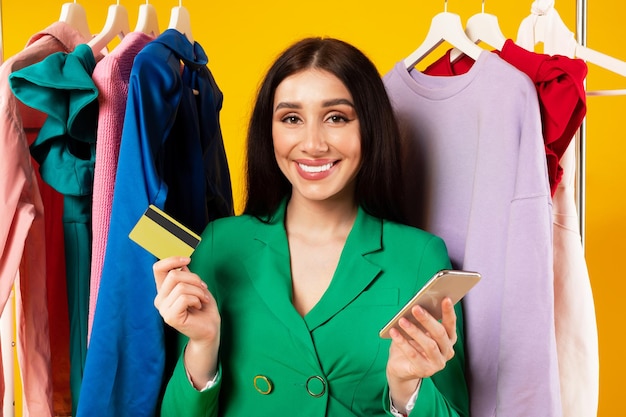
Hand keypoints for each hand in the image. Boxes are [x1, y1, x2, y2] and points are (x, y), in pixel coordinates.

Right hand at [153, 256, 219, 386]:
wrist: (210, 328)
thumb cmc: (204, 307)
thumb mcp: (196, 286)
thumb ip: (186, 275)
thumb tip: (181, 264)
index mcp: (164, 290)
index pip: (158, 268)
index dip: (172, 260)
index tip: (188, 260)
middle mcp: (160, 299)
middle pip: (173, 275)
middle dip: (194, 278)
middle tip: (203, 287)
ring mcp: (164, 309)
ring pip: (181, 287)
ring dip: (198, 291)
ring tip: (203, 299)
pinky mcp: (170, 317)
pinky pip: (184, 298)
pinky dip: (197, 299)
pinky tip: (199, 306)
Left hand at [386, 297, 457, 411]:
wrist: (401, 367)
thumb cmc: (411, 344)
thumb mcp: (416, 330)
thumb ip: (420, 321)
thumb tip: (417, 306)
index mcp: (448, 339)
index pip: (450, 324)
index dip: (448, 311)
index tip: (444, 298)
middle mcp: (447, 351)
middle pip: (439, 333)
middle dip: (427, 319)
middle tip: (415, 308)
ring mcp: (438, 363)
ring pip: (428, 345)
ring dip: (414, 331)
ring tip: (401, 320)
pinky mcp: (425, 371)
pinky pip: (413, 355)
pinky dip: (402, 342)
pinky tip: (394, 333)